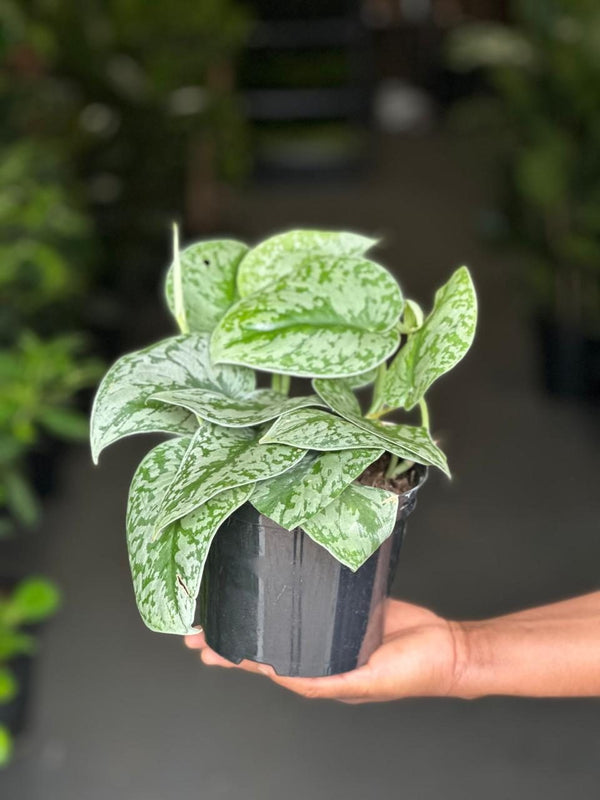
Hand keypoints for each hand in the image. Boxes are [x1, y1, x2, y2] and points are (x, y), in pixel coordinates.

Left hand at [184, 598, 465, 702]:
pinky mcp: (347, 604)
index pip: (267, 665)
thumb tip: (284, 679)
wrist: (447, 647)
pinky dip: (290, 591)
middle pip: (268, 642)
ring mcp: (332, 626)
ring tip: (224, 601)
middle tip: (195, 627)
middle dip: (231, 634)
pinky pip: (313, 596)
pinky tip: (273, 582)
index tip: (204, 647)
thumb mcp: (365, 681)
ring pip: (286, 617)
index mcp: (321, 674)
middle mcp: (322, 651)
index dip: (234, 657)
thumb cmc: (412, 672)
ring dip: (255, 611)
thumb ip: (328, 681)